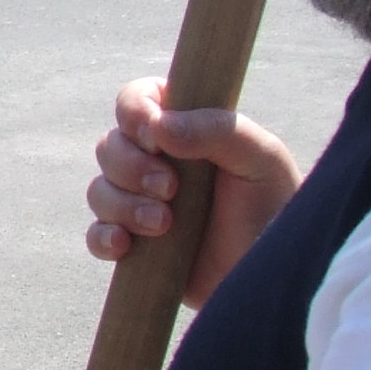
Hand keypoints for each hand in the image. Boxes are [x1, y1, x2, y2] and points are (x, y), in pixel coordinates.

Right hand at [85, 76, 301, 306]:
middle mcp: (157, 161)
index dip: (134, 113)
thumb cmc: (274, 205)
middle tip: (170, 189)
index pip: (137, 100)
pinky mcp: (135, 245)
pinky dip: (103, 238)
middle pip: (109, 146)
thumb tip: (158, 127)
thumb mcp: (260, 157)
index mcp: (184, 128)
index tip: (155, 138)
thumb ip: (214, 130)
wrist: (274, 270)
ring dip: (123, 205)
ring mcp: (142, 204)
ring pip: (99, 191)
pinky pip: (96, 236)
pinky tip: (126, 245)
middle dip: (131, 167)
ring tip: (164, 224)